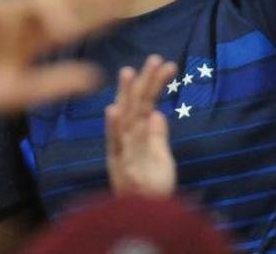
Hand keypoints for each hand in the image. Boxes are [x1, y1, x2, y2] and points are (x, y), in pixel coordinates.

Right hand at [0, 0, 124, 126]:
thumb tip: (97, 76)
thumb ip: (56, 83)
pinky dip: (33, 13)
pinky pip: (15, 3)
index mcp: (28, 39)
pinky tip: (52, 26)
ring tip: (85, 20)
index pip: (70, 20)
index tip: (126, 6)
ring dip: (66, 8)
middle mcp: (17, 18)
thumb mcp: (20, 92)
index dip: (97, 12)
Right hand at [106, 55, 177, 197]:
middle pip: (134, 106)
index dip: (152, 84)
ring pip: (126, 120)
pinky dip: (115, 128)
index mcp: (134, 136)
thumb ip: (157, 136)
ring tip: (129, 73)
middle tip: (154, 58)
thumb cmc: (152, 189)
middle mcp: (125, 141)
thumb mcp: (160, 157)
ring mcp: (124, 153)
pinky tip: (112, 110)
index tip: (163, 64)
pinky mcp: (124, 168)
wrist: (147, 217)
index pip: (143, 104)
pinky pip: (119, 146)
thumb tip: (159, 113)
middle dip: (143, 82)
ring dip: (126, 96)